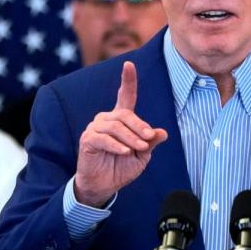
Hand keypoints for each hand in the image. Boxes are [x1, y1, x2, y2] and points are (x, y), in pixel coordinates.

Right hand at [74, 61, 167, 206]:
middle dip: (139, 125)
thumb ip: (150, 142)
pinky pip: (103, 138)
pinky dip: (116, 145)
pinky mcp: (88, 140)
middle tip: (149, 138)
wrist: (105, 186)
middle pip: (125, 114)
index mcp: (121, 119)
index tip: (129, 64)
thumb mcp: (142, 156)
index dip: (128, 80)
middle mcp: (107, 119)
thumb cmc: (122, 168)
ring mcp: (95, 128)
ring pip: (116, 126)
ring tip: (138, 148)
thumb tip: (162, 132)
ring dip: (130, 137)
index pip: (125, 96)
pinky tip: (124, 152)